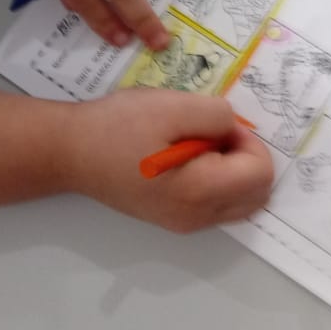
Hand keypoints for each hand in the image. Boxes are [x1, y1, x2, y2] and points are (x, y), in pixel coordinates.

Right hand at [63, 90, 274, 232]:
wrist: (70, 151)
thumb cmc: (117, 127)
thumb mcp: (171, 106)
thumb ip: (215, 114)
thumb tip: (233, 127)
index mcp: (200, 191)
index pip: (260, 173)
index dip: (249, 140)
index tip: (216, 123)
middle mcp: (197, 217)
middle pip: (257, 194)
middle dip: (247, 157)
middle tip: (212, 132)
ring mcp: (184, 223)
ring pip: (239, 201)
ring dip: (233, 169)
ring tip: (197, 141)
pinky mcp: (172, 218)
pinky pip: (216, 204)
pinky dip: (216, 179)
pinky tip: (184, 155)